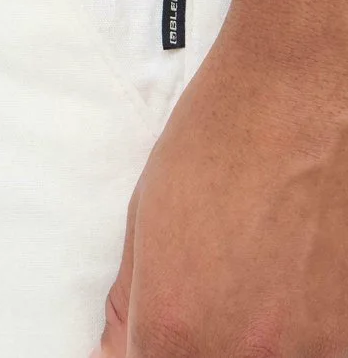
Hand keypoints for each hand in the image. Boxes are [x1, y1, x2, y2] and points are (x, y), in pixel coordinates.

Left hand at [93, 29, 347, 356]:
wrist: (295, 96)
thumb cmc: (220, 139)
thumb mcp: (146, 217)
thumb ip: (130, 301)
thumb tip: (115, 348)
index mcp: (175, 328)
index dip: (145, 350)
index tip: (156, 332)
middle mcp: (243, 352)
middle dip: (198, 341)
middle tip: (211, 292)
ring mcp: (307, 348)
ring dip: (254, 337)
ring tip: (258, 275)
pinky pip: (312, 349)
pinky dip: (298, 330)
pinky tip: (290, 278)